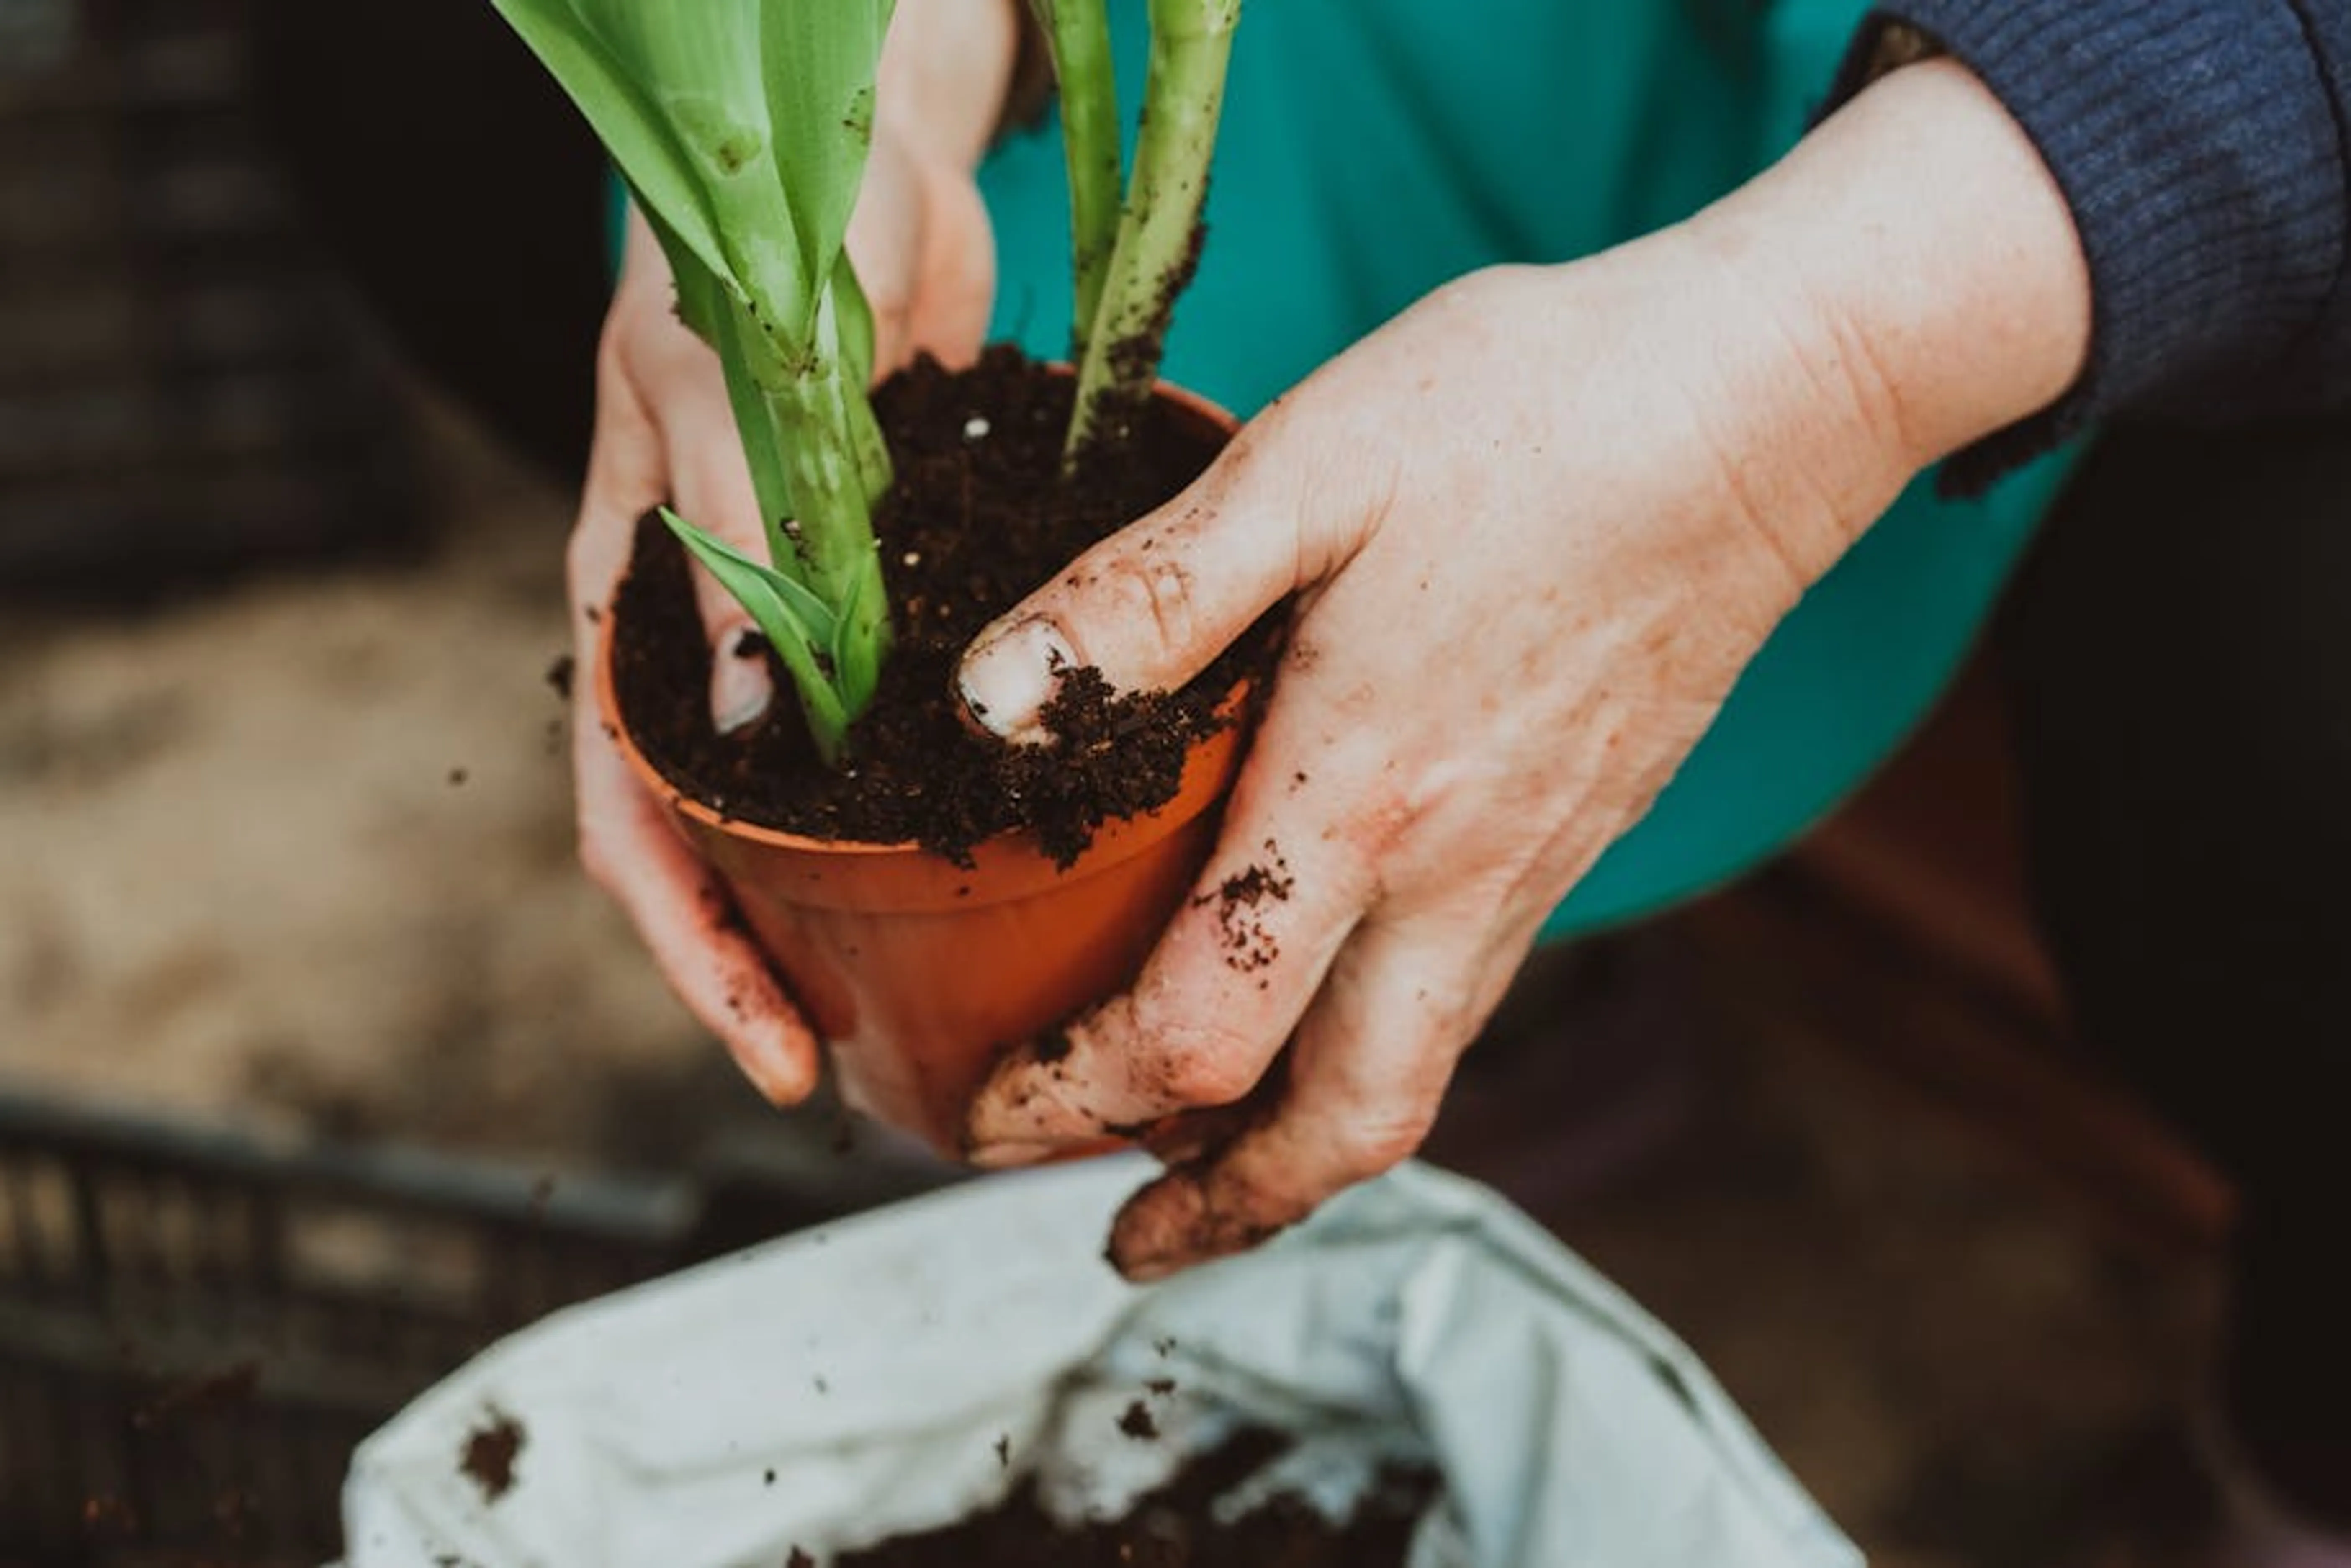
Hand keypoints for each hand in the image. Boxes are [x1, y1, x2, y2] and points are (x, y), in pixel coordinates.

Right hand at [568, 0, 1012, 1104]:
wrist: (865, 158)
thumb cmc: (760, 247)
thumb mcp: (725, 389)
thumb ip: (737, 544)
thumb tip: (751, 726)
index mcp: (631, 607)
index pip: (632, 821)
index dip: (692, 951)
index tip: (770, 1052)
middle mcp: (712, 638)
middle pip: (724, 844)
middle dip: (778, 961)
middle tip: (874, 1065)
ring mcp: (805, 624)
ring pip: (815, 803)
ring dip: (862, 902)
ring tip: (951, 997)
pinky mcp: (895, 591)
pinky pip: (906, 723)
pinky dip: (940, 794)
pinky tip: (1018, 851)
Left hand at [956, 58, 2091, 1275]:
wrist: (1760, 402)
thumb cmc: (1532, 413)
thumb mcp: (1309, 468)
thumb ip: (1145, 599)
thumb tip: (987, 705)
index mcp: (1364, 796)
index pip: (1201, 1034)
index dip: (1073, 1103)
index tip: (984, 1118)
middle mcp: (1456, 873)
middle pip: (1339, 1128)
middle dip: (1215, 1211)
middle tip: (1117, 1240)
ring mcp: (1530, 869)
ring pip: (1408, 1080)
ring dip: (1291, 1152)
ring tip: (1195, 1161)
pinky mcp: (1571, 837)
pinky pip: (1459, 1000)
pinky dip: (1367, 1053)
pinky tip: (1316, 1001)